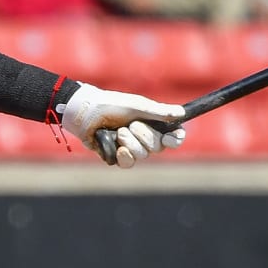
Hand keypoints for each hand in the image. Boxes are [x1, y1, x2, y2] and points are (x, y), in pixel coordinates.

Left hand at [59, 83, 186, 166]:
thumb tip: (182, 113)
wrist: (85, 111)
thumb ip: (160, 112)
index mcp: (152, 123)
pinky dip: (123, 155)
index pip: (172, 137)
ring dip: (130, 143)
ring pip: (143, 155)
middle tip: (131, 124)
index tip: (171, 137)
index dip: (175, 139)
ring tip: (118, 131)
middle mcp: (143, 137)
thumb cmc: (111, 104)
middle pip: (157, 147)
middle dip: (144, 136)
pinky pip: (127, 163)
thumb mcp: (138, 106)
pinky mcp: (116, 156)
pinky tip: (117, 147)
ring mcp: (130, 147)